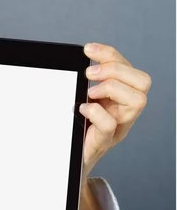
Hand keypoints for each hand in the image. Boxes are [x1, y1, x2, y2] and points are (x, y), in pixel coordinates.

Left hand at [80, 42, 150, 179]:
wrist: (67, 159)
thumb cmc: (76, 129)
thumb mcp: (82, 100)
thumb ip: (86, 83)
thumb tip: (81, 59)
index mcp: (121, 97)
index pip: (128, 68)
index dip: (110, 54)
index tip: (87, 49)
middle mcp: (125, 111)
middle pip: (143, 81)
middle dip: (116, 70)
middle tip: (90, 73)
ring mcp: (118, 127)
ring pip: (138, 100)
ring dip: (112, 88)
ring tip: (89, 92)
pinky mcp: (103, 141)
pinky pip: (110, 124)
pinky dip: (96, 112)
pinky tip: (82, 108)